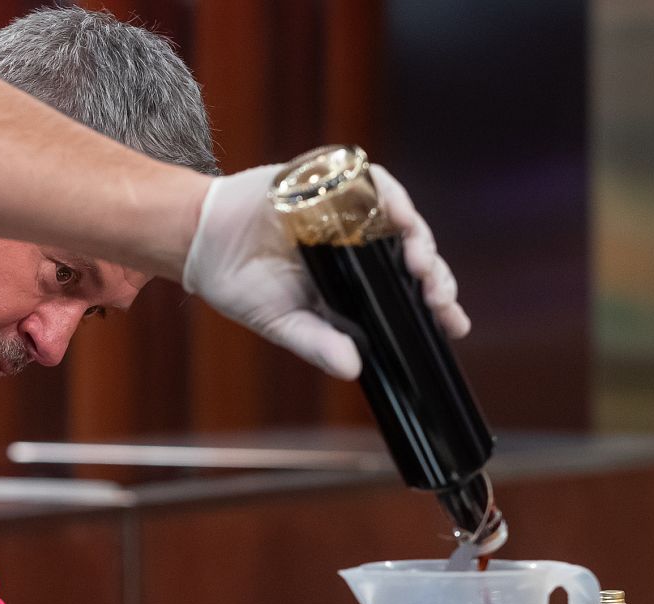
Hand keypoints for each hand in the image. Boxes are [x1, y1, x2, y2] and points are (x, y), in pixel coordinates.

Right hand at [181, 162, 467, 379]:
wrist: (200, 241)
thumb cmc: (241, 283)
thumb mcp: (282, 323)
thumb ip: (318, 342)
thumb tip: (353, 369)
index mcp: (355, 282)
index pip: (407, 294)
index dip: (436, 307)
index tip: (453, 325)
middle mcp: (360, 246)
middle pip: (414, 257)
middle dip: (434, 279)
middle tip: (437, 298)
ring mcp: (349, 212)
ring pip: (402, 222)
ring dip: (418, 241)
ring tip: (419, 263)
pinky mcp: (334, 183)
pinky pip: (373, 184)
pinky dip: (390, 198)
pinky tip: (397, 217)